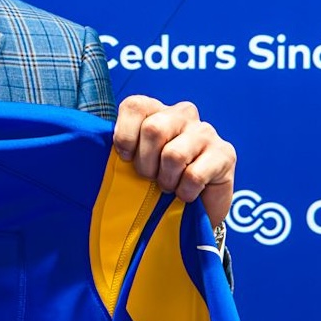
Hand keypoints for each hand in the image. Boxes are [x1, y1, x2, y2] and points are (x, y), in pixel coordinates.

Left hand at [111, 95, 235, 228]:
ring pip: (173, 154)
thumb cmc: (154, 185)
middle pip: (154, 129)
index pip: (135, 105)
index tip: (126, 159)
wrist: (188, 214)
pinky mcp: (225, 154)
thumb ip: (119, 149)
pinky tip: (187, 194)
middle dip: (145, 163)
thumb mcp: (131, 164)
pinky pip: (194, 175)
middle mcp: (183, 114)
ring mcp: (206, 132)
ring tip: (169, 186)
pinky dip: (185, 192)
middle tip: (150, 178)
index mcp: (156, 110)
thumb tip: (94, 144)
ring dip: (166, 180)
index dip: (125, 135)